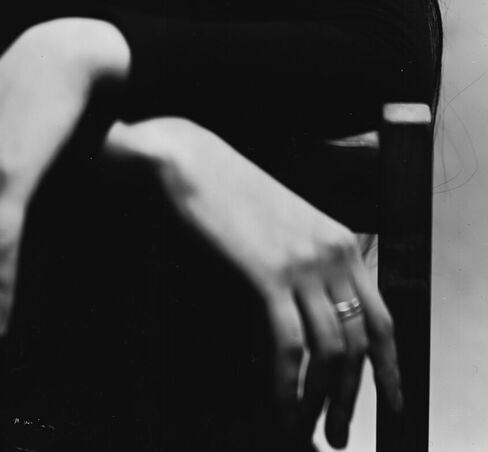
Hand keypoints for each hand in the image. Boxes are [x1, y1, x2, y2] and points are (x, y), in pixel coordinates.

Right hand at [109, 117, 401, 448]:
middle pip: (361, 343)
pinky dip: (288, 386)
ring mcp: (303, 263)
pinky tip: (280, 407)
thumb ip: (310, 262)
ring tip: (305, 431)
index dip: (390, 369)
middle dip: (354, 399)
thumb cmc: (231, 191)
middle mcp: (334, 252)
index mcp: (342, 242)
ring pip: (330, 352)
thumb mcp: (287, 223)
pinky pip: (290, 346)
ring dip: (321, 401)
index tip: (392, 405)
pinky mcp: (268, 273)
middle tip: (341, 435)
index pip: (383, 319)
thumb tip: (318, 316)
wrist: (192, 160)